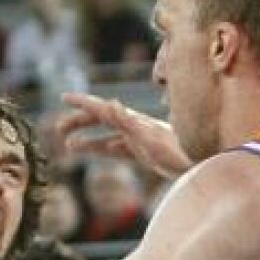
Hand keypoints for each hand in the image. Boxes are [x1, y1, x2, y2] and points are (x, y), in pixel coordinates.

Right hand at [57, 92, 191, 178]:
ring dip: (87, 139)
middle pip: (100, 120)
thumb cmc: (176, 151)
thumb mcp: (148, 137)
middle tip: (58, 129)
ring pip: (105, 136)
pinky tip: (95, 152)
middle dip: (79, 122)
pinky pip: (116, 149)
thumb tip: (109, 103)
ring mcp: (137, 139)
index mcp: (131, 121)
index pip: (101, 109)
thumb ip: (127, 122)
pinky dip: (102, 149)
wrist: (200, 162)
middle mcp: (133, 126)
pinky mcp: (143, 151)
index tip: (64, 98)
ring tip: (68, 146)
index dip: (82, 103)